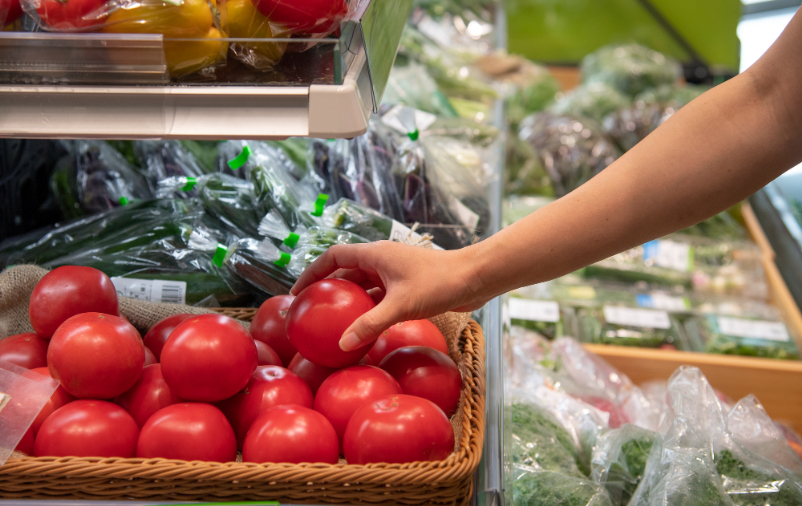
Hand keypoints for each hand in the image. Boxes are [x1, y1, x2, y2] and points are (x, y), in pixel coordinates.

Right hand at [290, 241, 489, 351]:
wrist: (475, 278)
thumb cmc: (439, 283)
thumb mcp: (401, 306)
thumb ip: (370, 324)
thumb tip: (342, 343)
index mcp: (375, 254)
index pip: (333, 256)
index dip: (313, 271)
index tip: (298, 291)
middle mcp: (381, 260)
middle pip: (345, 272)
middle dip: (327, 288)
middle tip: (310, 310)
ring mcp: (394, 273)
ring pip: (363, 286)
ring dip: (348, 301)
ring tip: (330, 322)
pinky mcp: (406, 287)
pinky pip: (378, 298)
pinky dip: (368, 311)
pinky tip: (362, 329)